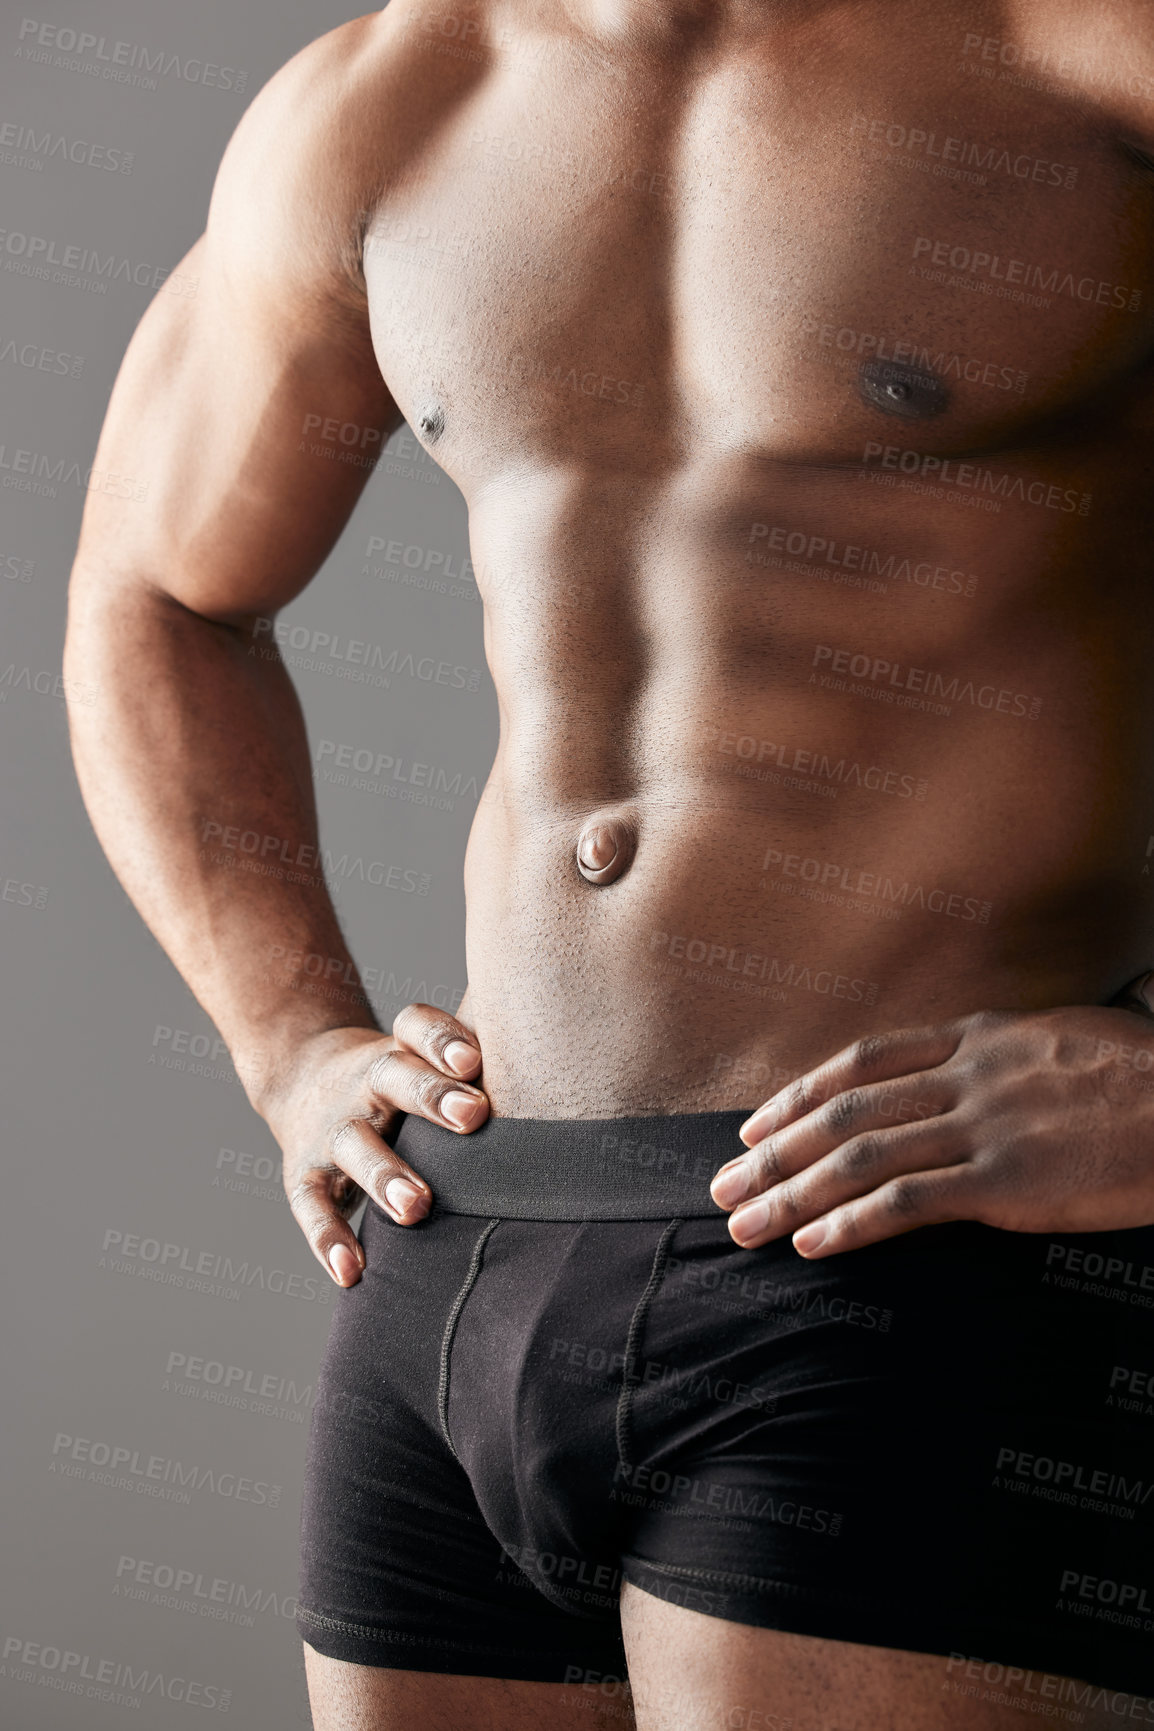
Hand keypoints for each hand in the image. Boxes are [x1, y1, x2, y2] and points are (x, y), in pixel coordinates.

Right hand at [259, 1005, 487, 1285]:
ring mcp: (332, 1127)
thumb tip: (600, 1066)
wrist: (305, 1080)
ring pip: (354, 1143)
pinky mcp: (303, 1172)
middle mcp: (367, 1082)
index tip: (477, 1060)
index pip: (417, 1026)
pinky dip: (327, 1238)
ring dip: (384, 1173)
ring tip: (416, 1207)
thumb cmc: (407, 1080)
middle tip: (474, 1118)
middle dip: (432, 1096)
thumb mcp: (435, 1061)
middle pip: (394, 1077)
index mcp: (404, 1050)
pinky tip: (351, 1271)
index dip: (444, 1039)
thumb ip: (496, 1064)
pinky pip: (310, 1205)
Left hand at [709, 1007, 1153, 1256]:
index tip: (753, 1124)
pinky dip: (848, 1224)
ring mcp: (984, 1126)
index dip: (799, 1095)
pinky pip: (906, 1203)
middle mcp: (967, 1075)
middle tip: (724, 1186)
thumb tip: (970, 1066)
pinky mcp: (1008, 1183)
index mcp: (979, 1037)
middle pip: (843, 1112)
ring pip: (858, 1157)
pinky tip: (812, 1245)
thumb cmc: (1149, 1077)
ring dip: (790, 1194)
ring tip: (745, 1225)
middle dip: (772, 1152)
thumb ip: (1005, 1055)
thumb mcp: (1065, 1039)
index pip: (862, 1062)